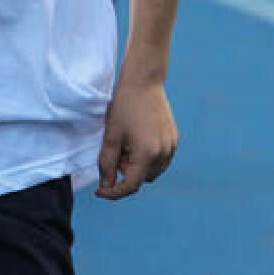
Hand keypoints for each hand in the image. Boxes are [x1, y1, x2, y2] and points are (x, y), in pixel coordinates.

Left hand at [95, 73, 177, 199]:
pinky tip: (137, 138)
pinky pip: (160, 160)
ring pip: (151, 171)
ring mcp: (171, 147)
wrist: (144, 82)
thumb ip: (106, 164)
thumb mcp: (110, 136)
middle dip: (125, 171)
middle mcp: (164, 154)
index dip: (113, 192)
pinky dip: (147, 157)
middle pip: (141, 179)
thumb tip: (106, 187)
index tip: (99, 192)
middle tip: (116, 148)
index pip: (130, 186)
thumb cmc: (124, 106)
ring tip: (127, 142)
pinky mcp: (174, 140)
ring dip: (137, 166)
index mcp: (147, 154)